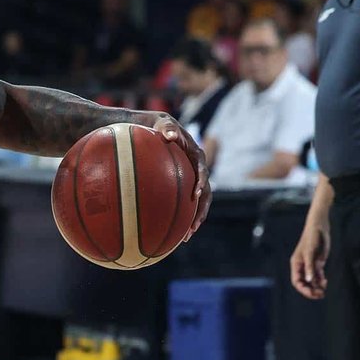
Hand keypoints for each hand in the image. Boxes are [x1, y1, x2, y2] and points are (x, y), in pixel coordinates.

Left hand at [152, 114, 210, 236]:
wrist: (154, 129)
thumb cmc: (157, 126)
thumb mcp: (162, 122)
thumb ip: (166, 128)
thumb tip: (170, 135)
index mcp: (195, 155)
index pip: (202, 170)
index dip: (201, 183)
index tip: (195, 194)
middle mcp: (196, 168)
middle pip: (205, 193)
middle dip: (201, 210)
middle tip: (194, 225)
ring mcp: (190, 178)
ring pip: (198, 202)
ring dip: (194, 219)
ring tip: (186, 236)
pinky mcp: (182, 185)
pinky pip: (184, 203)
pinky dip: (181, 216)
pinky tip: (170, 231)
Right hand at [290, 222, 328, 299]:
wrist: (319, 227)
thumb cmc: (312, 238)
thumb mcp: (310, 253)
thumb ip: (310, 267)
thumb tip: (308, 280)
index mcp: (296, 264)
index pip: (297, 282)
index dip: (303, 289)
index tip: (312, 293)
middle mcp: (302, 266)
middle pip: (304, 283)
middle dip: (311, 290)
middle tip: (320, 295)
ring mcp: (310, 265)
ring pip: (311, 280)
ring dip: (317, 286)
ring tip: (324, 291)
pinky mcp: (317, 262)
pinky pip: (318, 275)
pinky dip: (321, 280)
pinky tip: (325, 282)